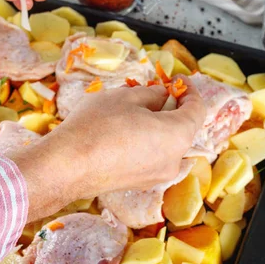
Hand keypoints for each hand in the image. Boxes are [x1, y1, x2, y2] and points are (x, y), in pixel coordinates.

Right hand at [9, 77, 205, 221]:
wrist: (67, 166)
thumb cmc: (98, 126)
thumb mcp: (127, 97)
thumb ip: (152, 94)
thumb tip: (161, 96)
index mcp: (177, 136)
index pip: (197, 110)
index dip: (190, 91)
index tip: (180, 79)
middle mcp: (173, 160)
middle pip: (183, 129)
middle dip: (173, 108)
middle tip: (157, 91)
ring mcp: (157, 176)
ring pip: (167, 144)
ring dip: (159, 124)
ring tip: (136, 109)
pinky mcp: (140, 183)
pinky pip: (152, 157)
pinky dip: (147, 141)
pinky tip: (126, 130)